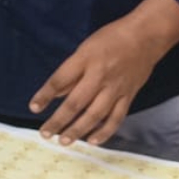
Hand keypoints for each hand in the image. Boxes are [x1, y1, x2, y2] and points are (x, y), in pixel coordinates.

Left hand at [29, 17, 163, 146]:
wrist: (145, 37)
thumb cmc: (110, 39)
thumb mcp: (84, 48)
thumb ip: (71, 72)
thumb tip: (56, 93)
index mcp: (84, 60)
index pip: (59, 80)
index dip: (45, 95)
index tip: (34, 108)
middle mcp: (99, 75)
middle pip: (75, 102)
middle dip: (59, 120)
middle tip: (46, 133)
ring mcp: (116, 88)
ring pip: (95, 115)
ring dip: (78, 130)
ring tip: (64, 141)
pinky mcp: (129, 96)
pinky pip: (116, 118)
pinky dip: (104, 131)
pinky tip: (92, 140)